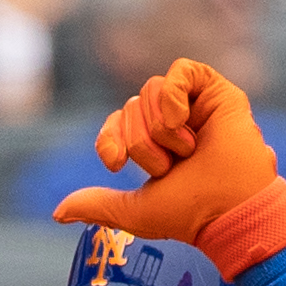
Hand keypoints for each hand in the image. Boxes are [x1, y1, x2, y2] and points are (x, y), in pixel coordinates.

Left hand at [52, 60, 285, 280]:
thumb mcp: (133, 211)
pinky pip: (178, 72)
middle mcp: (172, 120)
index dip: (109, 138)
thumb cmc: (189, 213)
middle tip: (171, 166)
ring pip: (149, 91)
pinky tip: (185, 121)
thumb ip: (96, 206)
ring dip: (160, 130)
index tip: (116, 166)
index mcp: (153, 143)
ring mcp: (193, 103)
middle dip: (142, 144)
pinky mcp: (215, 90)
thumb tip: (57, 213)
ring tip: (186, 152)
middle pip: (130, 107)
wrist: (228, 208)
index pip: (116, 123)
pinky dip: (173, 98)